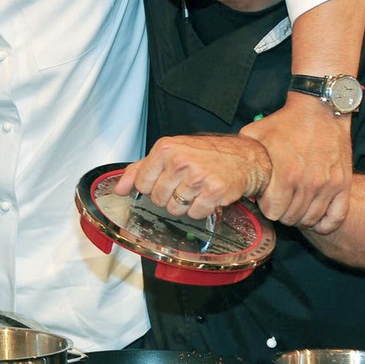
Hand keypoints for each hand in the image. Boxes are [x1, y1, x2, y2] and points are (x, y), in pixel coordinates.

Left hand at [115, 134, 272, 219]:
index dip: (151, 187)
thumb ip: (140, 169)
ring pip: (175, 209)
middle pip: (157, 198)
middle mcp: (180, 161)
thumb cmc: (206, 154)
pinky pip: (195, 214)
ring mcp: (197, 176)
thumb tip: (119, 188)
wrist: (245, 156)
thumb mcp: (170, 152)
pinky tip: (208, 196)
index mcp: (165, 149)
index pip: (141, 183)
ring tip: (196, 190)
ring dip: (185, 205)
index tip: (164, 181)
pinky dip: (201, 209)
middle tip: (185, 185)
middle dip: (169, 197)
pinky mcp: (214, 191)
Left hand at [240, 94, 351, 233]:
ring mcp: (329, 185)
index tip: (266, 197)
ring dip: (300, 216)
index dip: (266, 206)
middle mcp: (309, 183)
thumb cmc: (286, 122)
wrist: (321, 110)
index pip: (273, 212)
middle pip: (291, 218)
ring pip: (311, 220)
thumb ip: (244, 156)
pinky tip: (315, 216)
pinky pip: (336, 218)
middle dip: (282, 211)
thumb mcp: (255, 133)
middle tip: (280, 200)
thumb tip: (231, 172)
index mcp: (286, 174)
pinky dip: (324, 223)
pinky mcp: (343, 184)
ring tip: (294, 204)